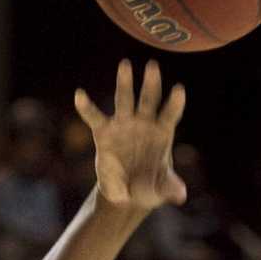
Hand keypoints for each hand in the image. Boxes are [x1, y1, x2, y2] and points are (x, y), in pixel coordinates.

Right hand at [74, 60, 186, 215]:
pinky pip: (94, 117)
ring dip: (125, 83)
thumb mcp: (160, 189)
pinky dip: (86, 107)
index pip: (170, 114)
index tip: (179, 90)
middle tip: (153, 66)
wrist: (127, 192)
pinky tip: (79, 95)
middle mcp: (144, 122)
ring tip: (125, 65)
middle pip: (149, 99)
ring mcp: (124, 124)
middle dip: (151, 83)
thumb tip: (180, 194)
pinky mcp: (104, 132)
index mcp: (162, 132)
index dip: (175, 103)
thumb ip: (169, 187)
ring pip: (124, 99)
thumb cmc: (149, 187)